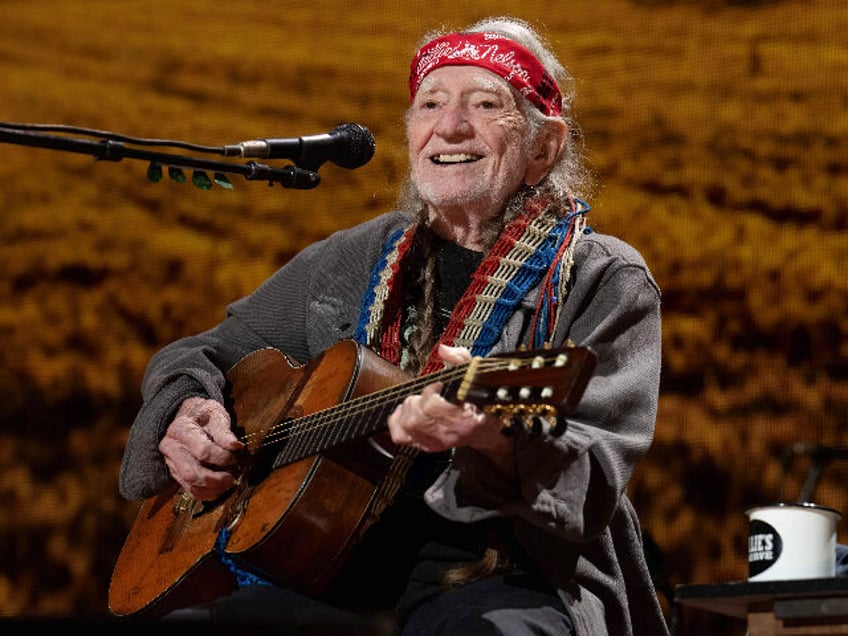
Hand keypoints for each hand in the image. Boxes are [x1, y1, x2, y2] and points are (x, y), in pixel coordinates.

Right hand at [159, 396, 243, 500]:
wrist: (188, 416)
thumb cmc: (204, 415)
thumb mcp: (215, 415)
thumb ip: (224, 432)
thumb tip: (236, 446)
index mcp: (181, 430)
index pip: (202, 451)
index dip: (222, 457)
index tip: (235, 457)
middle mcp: (171, 448)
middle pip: (191, 473)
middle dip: (215, 480)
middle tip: (232, 478)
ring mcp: (172, 462)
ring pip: (189, 485)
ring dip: (211, 489)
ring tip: (228, 483)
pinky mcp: (176, 473)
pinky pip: (188, 490)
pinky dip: (205, 494)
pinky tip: (219, 490)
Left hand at [387, 344, 512, 462]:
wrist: (485, 430)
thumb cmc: (480, 403)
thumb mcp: (476, 376)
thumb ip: (461, 359)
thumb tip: (444, 349)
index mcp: (464, 418)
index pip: (432, 406)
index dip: (430, 391)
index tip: (438, 385)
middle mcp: (447, 434)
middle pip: (415, 418)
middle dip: (417, 401)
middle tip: (427, 395)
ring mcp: (435, 442)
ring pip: (407, 425)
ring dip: (408, 409)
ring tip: (420, 403)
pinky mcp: (425, 445)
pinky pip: (400, 436)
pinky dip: (398, 421)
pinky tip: (407, 413)